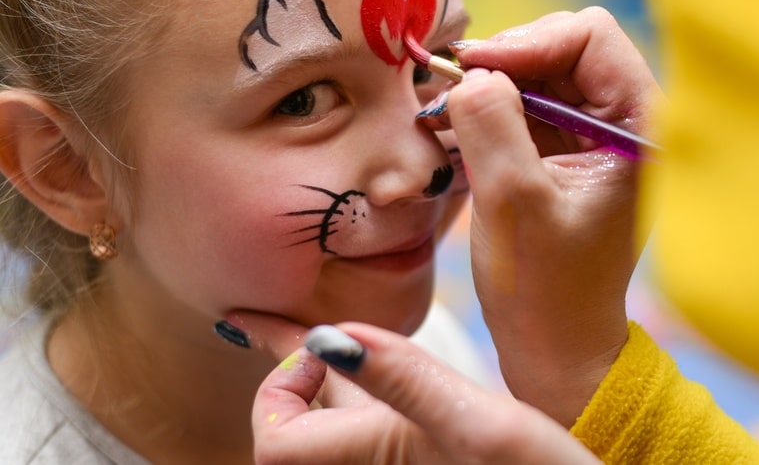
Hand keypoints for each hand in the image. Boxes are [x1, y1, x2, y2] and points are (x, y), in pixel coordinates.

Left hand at [232, 313, 599, 463]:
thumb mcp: (479, 422)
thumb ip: (404, 379)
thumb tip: (325, 337)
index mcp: (368, 461)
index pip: (272, 437)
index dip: (277, 390)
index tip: (322, 348)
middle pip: (295, 434)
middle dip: (284, 381)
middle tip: (262, 324)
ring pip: (334, 429)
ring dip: (317, 387)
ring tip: (301, 339)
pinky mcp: (425, 463)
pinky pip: (369, 430)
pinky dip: (354, 396)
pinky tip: (366, 369)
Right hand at [440, 7, 660, 425]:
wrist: (556, 350)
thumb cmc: (545, 289)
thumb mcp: (513, 201)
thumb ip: (492, 124)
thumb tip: (471, 70)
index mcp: (642, 127)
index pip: (591, 35)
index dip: (527, 42)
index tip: (472, 70)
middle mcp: (627, 121)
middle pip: (562, 46)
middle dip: (503, 63)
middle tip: (449, 90)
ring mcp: (596, 136)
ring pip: (538, 74)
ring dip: (489, 88)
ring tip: (443, 115)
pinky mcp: (566, 153)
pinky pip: (525, 106)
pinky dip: (488, 112)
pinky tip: (452, 131)